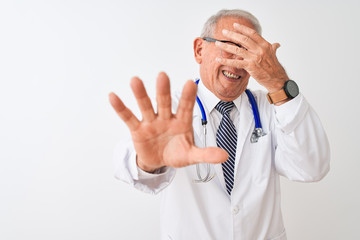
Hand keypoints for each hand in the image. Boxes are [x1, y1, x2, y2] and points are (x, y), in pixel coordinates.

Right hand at [109, 72, 227, 171]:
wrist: (159, 161)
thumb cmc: (177, 153)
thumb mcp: (191, 155)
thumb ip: (206, 154)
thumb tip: (225, 156)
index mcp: (182, 122)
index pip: (186, 107)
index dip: (188, 97)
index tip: (191, 83)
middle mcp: (166, 118)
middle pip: (164, 103)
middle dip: (163, 91)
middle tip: (162, 75)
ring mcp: (151, 122)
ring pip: (146, 106)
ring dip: (140, 94)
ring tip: (135, 80)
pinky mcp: (137, 129)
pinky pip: (129, 117)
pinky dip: (121, 108)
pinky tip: (113, 96)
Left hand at [215, 23, 288, 92]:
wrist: (276, 79)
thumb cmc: (274, 68)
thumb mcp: (274, 55)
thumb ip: (272, 48)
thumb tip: (276, 44)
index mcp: (265, 45)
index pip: (252, 34)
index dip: (243, 29)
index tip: (235, 25)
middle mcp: (259, 50)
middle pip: (243, 39)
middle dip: (232, 34)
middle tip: (224, 31)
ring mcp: (254, 58)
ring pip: (237, 50)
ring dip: (226, 46)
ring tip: (217, 43)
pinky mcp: (250, 66)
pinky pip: (235, 62)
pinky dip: (226, 61)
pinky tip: (218, 59)